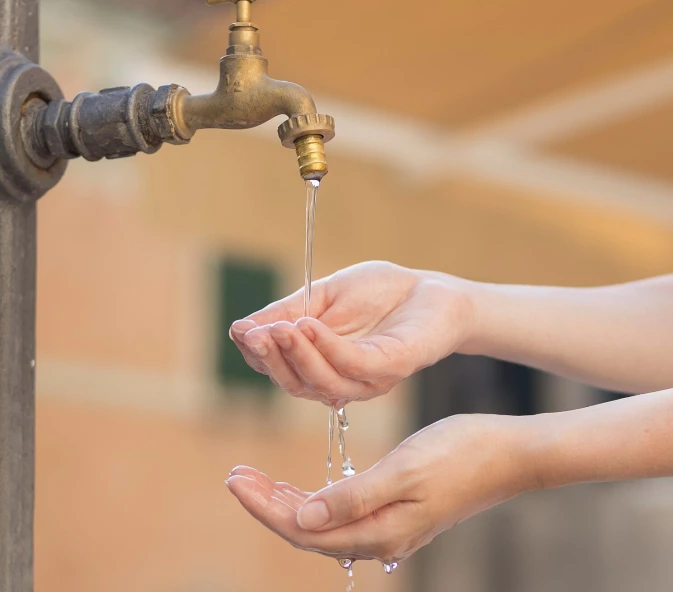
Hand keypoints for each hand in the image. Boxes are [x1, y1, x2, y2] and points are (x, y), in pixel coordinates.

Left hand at [225, 414, 538, 563]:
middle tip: (234, 475)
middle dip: (267, 504)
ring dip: (285, 501)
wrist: (511, 453)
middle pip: (307, 530)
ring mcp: (388, 528)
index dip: (265, 506)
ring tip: (254, 478)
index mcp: (378, 531)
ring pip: (321, 523)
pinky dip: (312, 499)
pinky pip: (340, 515)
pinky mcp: (396, 513)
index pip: (303, 528)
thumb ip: (352, 497)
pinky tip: (298, 487)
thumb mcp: (403, 470)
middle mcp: (380, 538)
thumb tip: (302, 517)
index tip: (235, 480)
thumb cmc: (461, 453)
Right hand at [228, 261, 474, 403]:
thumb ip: (287, 313)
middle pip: (295, 384)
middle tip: (253, 334)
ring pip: (321, 382)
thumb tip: (240, 328)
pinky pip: (353, 366)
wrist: (432, 288)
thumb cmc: (379, 293)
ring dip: (295, 355)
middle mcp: (341, 382)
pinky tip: (309, 326)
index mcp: (320, 366)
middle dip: (270, 359)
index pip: (278, 369)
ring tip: (278, 328)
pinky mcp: (391, 368)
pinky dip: (327, 347)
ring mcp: (367, 380)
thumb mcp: (322, 297)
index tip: (240, 330)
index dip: (256, 353)